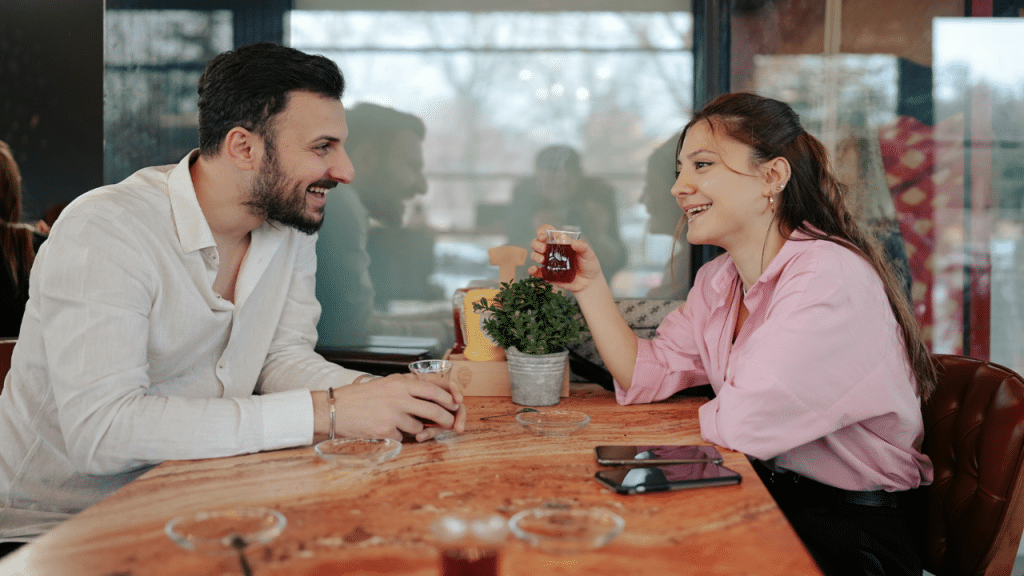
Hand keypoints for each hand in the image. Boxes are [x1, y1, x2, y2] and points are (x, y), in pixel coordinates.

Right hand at [327, 374, 464, 441]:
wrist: (334, 409)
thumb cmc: (360, 397)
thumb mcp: (385, 384)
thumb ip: (407, 387)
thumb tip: (432, 395)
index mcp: (400, 382)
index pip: (435, 388)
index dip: (450, 397)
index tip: (456, 403)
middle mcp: (399, 396)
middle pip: (434, 409)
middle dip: (446, 419)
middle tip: (450, 424)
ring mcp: (393, 414)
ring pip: (419, 427)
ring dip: (417, 430)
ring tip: (401, 425)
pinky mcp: (386, 430)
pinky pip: (403, 437)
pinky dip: (399, 436)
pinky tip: (385, 429)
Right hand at [527, 224, 604, 293]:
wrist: (589, 283)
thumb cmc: (589, 265)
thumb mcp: (589, 254)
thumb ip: (583, 247)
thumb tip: (573, 242)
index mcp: (561, 242)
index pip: (548, 232)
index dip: (542, 231)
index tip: (543, 236)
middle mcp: (552, 251)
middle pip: (537, 242)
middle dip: (536, 244)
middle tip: (543, 248)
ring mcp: (549, 263)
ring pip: (535, 255)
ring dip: (535, 255)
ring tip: (542, 259)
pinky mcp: (547, 274)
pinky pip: (536, 272)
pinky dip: (532, 270)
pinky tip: (534, 270)